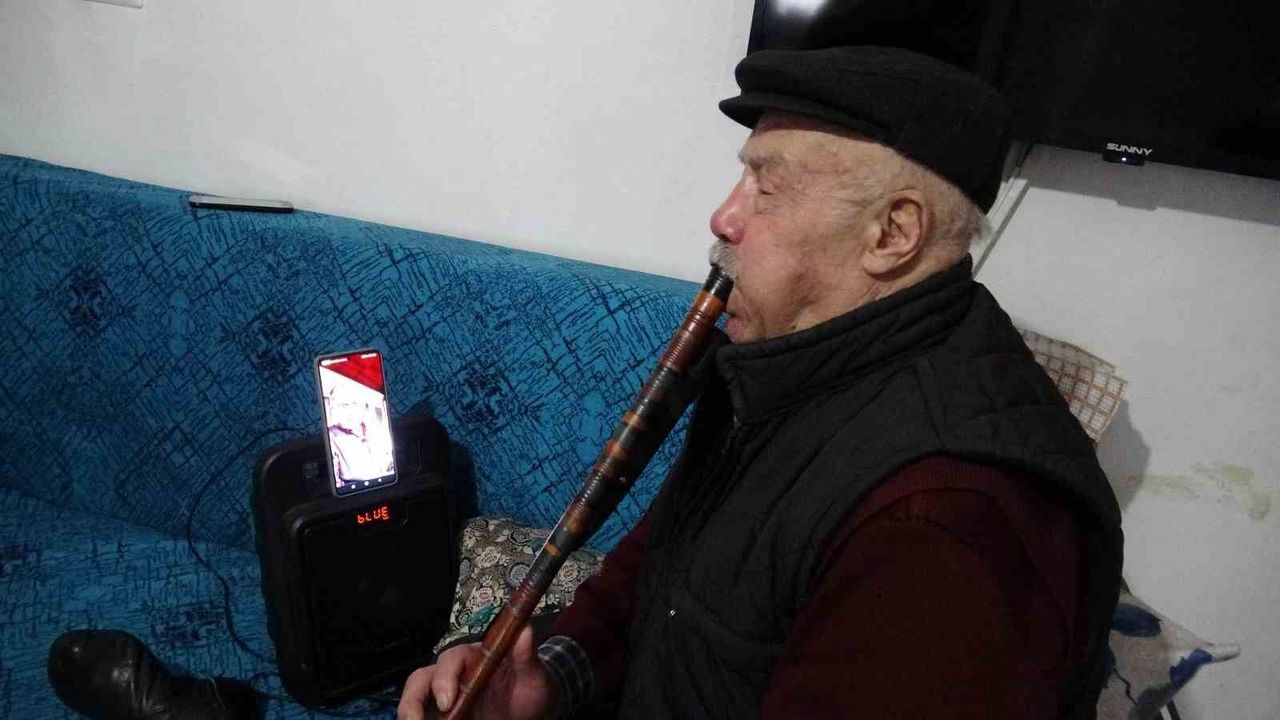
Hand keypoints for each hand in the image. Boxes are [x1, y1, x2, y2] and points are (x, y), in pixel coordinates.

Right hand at [398, 625, 556, 719]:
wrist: (530, 708)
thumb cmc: (530, 687)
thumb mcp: (533, 675)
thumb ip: (526, 657)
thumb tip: (524, 630)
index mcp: (473, 657)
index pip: (450, 660)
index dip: (444, 679)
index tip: (447, 702)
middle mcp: (453, 673)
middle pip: (421, 678)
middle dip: (413, 699)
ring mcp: (445, 694)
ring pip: (415, 697)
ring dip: (410, 710)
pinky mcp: (442, 712)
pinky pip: (423, 714)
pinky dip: (419, 718)